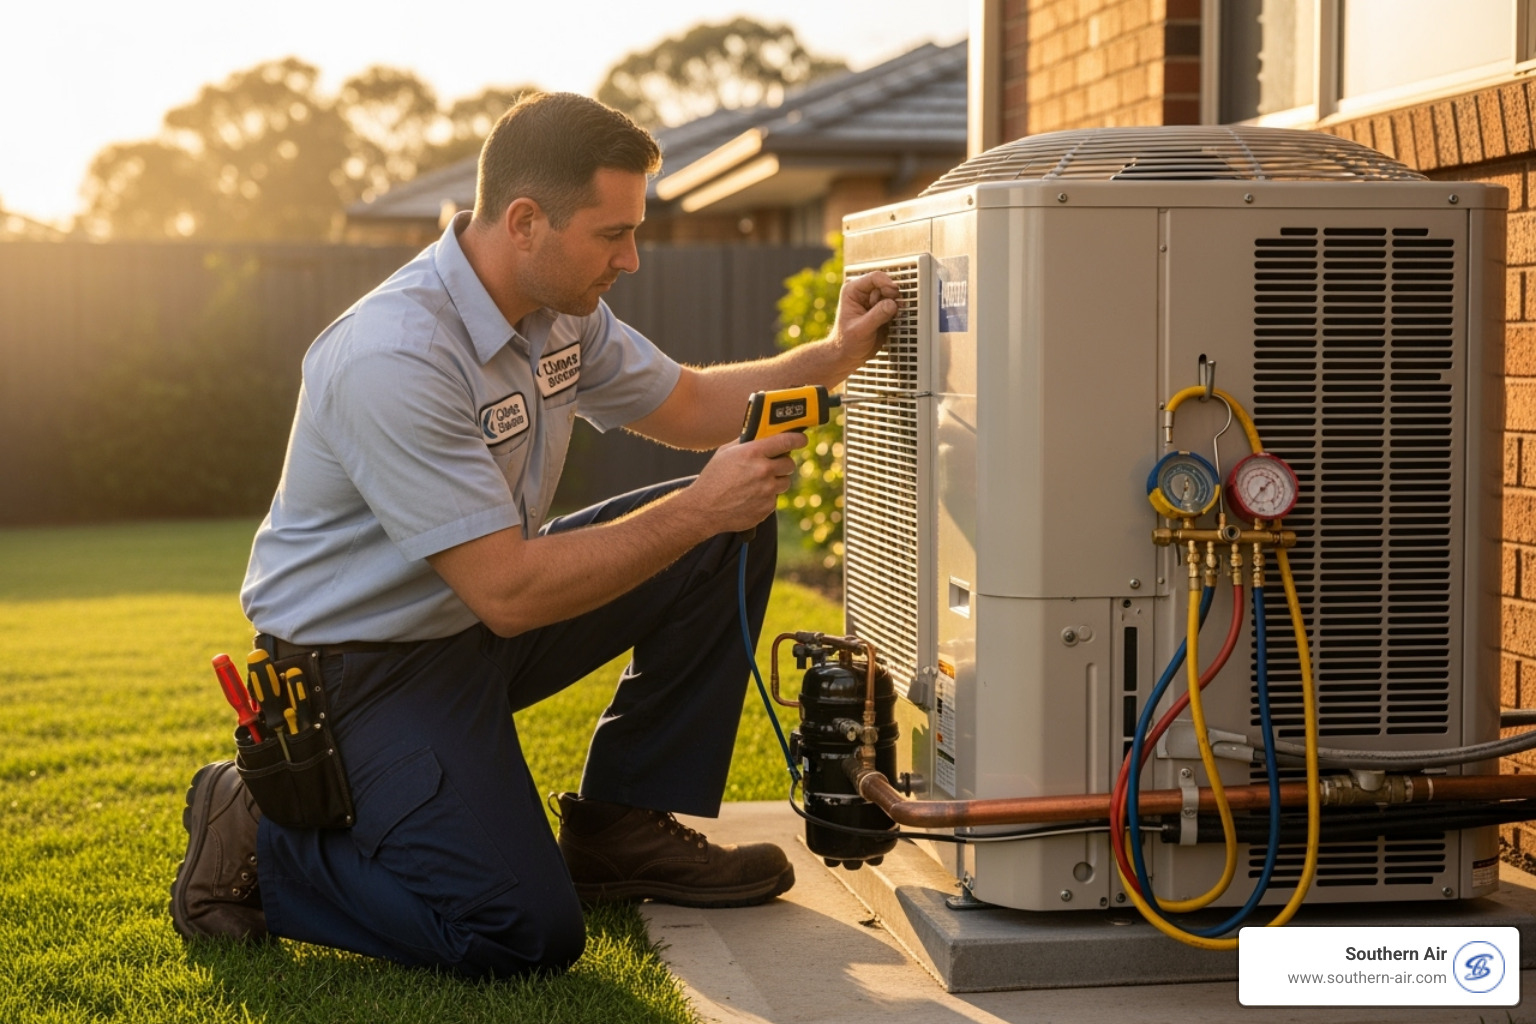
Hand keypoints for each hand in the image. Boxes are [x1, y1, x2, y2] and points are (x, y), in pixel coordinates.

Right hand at [686, 432, 807, 535]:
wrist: (704, 509)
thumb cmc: (713, 479)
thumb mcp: (725, 452)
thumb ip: (746, 442)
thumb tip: (762, 435)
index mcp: (753, 453)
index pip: (786, 441)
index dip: (798, 439)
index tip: (802, 439)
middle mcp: (763, 471)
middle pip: (789, 464)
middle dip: (782, 463)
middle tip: (771, 465)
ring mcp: (767, 491)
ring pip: (784, 482)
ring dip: (776, 481)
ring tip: (757, 483)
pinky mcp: (767, 507)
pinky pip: (775, 498)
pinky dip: (767, 497)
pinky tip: (751, 496)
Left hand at [829, 271, 900, 370]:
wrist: (848, 355)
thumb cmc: (847, 343)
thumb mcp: (861, 330)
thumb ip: (877, 316)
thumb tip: (893, 304)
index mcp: (852, 290)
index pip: (875, 278)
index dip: (887, 284)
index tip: (894, 294)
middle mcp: (863, 293)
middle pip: (886, 285)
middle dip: (892, 297)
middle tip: (891, 311)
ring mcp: (874, 302)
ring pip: (892, 295)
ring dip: (895, 306)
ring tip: (887, 320)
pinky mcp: (882, 311)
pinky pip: (895, 306)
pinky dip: (897, 312)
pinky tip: (891, 322)